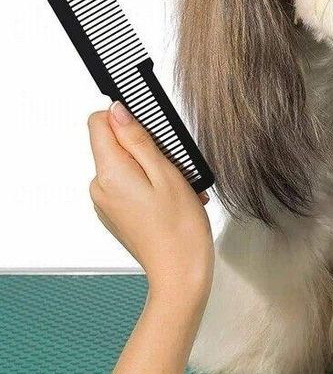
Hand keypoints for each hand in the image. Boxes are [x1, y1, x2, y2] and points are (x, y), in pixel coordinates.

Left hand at [88, 102, 213, 297]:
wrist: (181, 273)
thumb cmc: (180, 228)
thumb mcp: (165, 172)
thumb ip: (138, 139)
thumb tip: (118, 111)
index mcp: (109, 174)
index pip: (99, 122)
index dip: (126, 116)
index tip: (151, 123)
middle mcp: (100, 187)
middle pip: (116, 143)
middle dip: (148, 146)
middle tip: (175, 164)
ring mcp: (107, 202)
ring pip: (128, 163)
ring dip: (155, 166)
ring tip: (179, 186)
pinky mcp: (117, 213)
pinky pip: (131, 183)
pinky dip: (153, 183)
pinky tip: (173, 198)